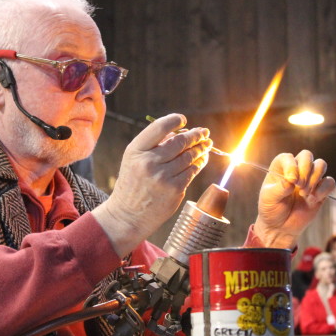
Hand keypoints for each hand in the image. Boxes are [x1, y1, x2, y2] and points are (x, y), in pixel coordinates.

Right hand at [92, 113, 211, 256]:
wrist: (128, 215)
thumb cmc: (133, 184)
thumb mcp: (134, 160)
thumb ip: (154, 144)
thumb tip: (182, 131)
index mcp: (136, 151)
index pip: (159, 127)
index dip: (175, 120)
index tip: (183, 120)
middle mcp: (149, 162)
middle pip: (179, 141)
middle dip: (195, 135)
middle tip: (204, 133)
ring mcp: (163, 177)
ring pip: (189, 156)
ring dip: (201, 149)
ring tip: (207, 144)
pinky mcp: (174, 190)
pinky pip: (192, 171)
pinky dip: (199, 163)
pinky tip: (202, 159)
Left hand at [253, 150, 335, 248]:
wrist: (280, 227)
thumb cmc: (271, 209)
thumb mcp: (269, 199)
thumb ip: (279, 188)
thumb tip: (291, 181)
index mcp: (280, 167)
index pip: (289, 157)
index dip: (292, 166)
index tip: (291, 181)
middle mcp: (296, 169)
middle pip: (307, 156)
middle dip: (305, 171)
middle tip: (298, 187)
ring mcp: (309, 179)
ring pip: (321, 165)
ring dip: (314, 179)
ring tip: (304, 194)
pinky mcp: (320, 190)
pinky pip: (330, 182)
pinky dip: (324, 189)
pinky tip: (313, 199)